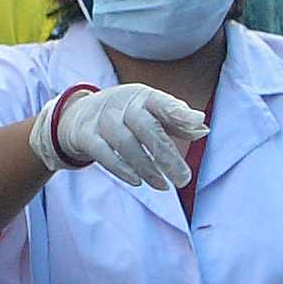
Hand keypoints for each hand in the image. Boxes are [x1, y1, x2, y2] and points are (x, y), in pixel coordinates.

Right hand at [43, 81, 207, 192]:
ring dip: (146, 167)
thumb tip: (203, 129)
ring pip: (125, 142)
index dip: (180, 112)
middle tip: (184, 179)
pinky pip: (102, 152)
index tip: (198, 122)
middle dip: (166, 154)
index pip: (162, 102)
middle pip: (146, 127)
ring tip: (163, 186)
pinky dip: (120, 168)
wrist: (79, 115)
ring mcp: (101, 119)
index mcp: (143, 96)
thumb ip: (177, 121)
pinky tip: (137, 182)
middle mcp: (122, 104)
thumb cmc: (127, 116)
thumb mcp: (151, 113)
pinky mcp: (85, 135)